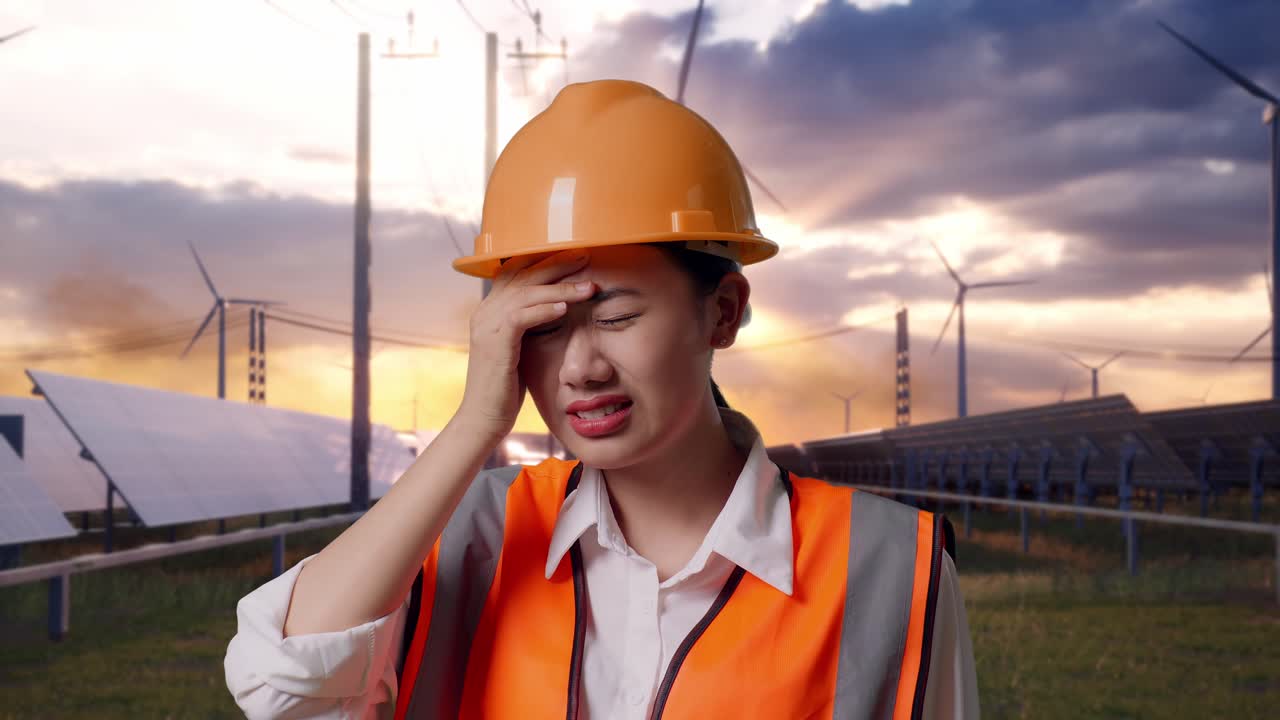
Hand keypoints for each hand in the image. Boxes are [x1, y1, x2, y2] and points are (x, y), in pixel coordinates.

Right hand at [456, 249, 594, 439]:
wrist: (483, 419)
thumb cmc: (506, 388)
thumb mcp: (519, 349)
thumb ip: (531, 327)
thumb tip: (556, 311)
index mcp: (489, 310)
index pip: (515, 272)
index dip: (543, 261)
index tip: (574, 256)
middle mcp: (485, 311)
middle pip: (523, 275)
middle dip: (557, 264)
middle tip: (586, 256)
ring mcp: (487, 326)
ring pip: (526, 293)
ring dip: (561, 287)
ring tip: (589, 286)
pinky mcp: (495, 343)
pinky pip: (521, 317)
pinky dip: (544, 310)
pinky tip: (565, 307)